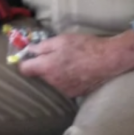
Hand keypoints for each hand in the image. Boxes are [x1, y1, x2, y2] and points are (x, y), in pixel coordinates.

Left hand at [17, 29, 133, 97]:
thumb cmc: (85, 47)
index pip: (24, 69)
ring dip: (56, 73)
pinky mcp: (75, 94)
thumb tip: (28, 50)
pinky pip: (65, 86)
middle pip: (40, 75)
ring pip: (53, 81)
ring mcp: (64, 90)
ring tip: (71, 62)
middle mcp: (53, 82)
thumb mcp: (61, 40)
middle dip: (44, 66)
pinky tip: (78, 71)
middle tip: (56, 55)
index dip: (24, 61)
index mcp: (47, 67)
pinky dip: (67, 79)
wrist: (108, 60)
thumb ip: (42, 46)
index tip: (29, 56)